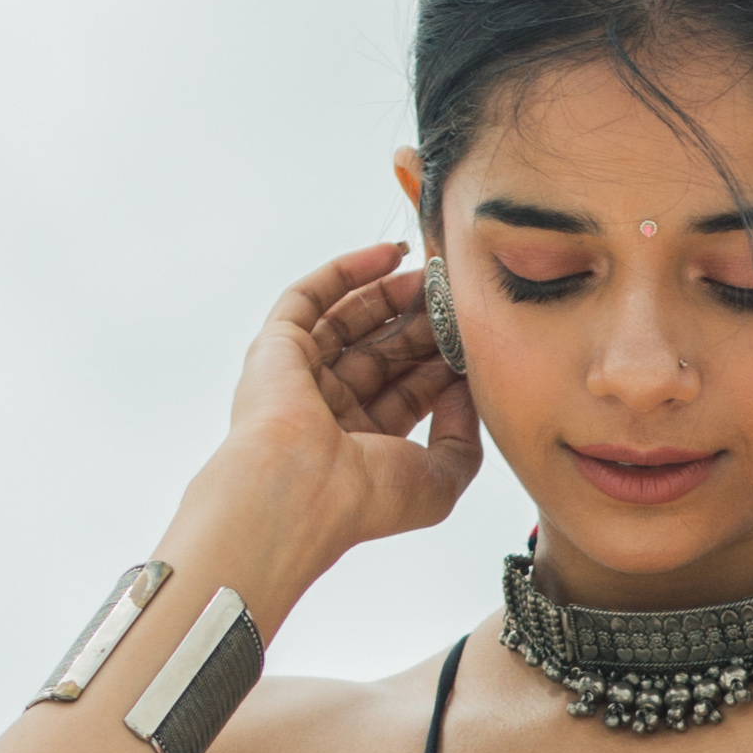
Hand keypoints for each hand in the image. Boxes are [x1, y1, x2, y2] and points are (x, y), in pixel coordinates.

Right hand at [215, 237, 483, 568]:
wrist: (300, 491)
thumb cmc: (365, 499)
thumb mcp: (439, 481)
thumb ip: (462, 437)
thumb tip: (466, 390)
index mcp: (363, 444)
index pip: (409, 391)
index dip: (443, 361)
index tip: (476, 336)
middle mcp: (329, 409)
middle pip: (383, 351)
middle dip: (421, 322)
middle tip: (456, 296)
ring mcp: (301, 376)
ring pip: (351, 320)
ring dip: (391, 293)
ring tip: (432, 273)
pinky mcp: (276, 347)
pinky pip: (311, 296)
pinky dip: (348, 271)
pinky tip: (390, 254)